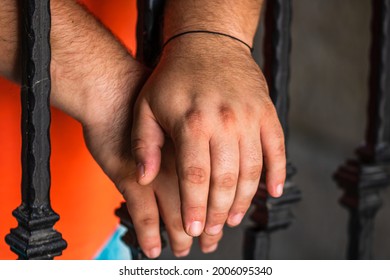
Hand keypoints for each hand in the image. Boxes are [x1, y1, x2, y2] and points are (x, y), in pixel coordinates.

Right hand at [84, 103, 222, 257]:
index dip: (220, 211)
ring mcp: (155, 174)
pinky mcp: (129, 179)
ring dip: (182, 237)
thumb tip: (215, 165)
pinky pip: (144, 216)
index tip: (222, 225)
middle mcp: (180, 164)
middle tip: (209, 242)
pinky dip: (150, 236)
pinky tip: (154, 248)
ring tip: (186, 248)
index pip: (217, 190)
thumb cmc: (146, 100)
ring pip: (175, 216)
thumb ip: (198, 140)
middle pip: (200, 208)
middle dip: (208, 230)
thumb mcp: (181, 116)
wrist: (112, 89)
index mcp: (198, 147)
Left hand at [131, 35, 285, 237]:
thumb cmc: (173, 77)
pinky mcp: (266, 112)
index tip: (194, 229)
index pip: (195, 177)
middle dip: (218, 212)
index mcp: (192, 123)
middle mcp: (224, 122)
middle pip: (225, 180)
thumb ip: (143, 145)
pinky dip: (278, 173)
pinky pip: (277, 148)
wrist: (207, 41)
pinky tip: (273, 193)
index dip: (195, 207)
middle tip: (213, 231)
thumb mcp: (146, 106)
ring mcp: (249, 117)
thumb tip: (144, 180)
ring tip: (233, 218)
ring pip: (252, 170)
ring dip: (244, 200)